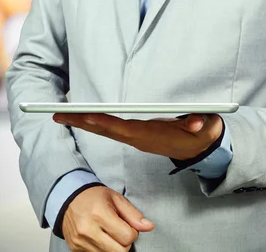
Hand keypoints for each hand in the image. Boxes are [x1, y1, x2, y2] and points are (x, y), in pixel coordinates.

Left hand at [53, 113, 222, 160]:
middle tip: (58, 115)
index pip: (125, 128)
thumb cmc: (202, 135)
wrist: (202, 150)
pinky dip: (96, 124)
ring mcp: (138, 139)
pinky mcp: (138, 136)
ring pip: (107, 131)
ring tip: (64, 115)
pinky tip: (85, 119)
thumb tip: (195, 123)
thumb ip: (201, 124)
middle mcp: (140, 138)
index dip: (105, 122)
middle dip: (83, 123)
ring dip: (85, 124)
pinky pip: (112, 131)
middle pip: (108, 131)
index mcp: (152, 135)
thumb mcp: (206, 128)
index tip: (86, 116)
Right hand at [62, 186, 153, 251]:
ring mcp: (80, 241)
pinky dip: (103, 249)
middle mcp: (88, 230)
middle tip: (122, 231)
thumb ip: (133, 214)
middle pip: (119, 251)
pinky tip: (101, 237)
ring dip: (114, 247)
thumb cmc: (95, 197)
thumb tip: (149, 227)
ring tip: (110, 233)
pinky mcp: (75, 248)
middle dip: (125, 243)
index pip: (127, 237)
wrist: (69, 199)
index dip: (133, 233)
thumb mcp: (117, 199)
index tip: (130, 226)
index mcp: (100, 214)